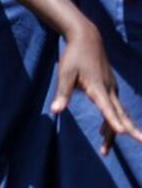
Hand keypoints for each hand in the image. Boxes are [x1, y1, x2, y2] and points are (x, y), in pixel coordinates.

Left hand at [52, 20, 141, 153]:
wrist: (87, 38)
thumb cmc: (73, 56)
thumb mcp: (64, 74)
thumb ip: (62, 93)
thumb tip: (55, 111)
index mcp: (98, 87)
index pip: (108, 108)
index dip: (114, 121)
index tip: (122, 132)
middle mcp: (108, 89)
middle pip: (119, 113)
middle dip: (127, 130)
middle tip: (141, 142)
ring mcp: (111, 88)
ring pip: (117, 112)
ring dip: (114, 129)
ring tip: (105, 149)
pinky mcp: (109, 87)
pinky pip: (113, 107)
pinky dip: (112, 119)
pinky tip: (106, 129)